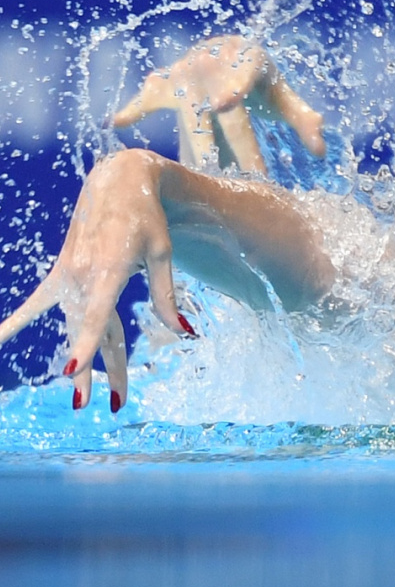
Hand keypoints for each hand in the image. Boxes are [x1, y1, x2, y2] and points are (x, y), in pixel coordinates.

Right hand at [0, 150, 193, 411]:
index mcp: (110, 270)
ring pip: (77, 326)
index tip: (72, 371)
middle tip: (119, 406)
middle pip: (95, 332)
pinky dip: (13, 324)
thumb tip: (185, 333)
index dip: (84, 345)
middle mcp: (82, 276)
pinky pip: (35, 304)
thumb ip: (167, 297)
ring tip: (90, 399)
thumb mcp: (164, 254)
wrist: (118, 180)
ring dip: (84, 360)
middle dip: (104, 371)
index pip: (96, 315)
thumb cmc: (148, 218)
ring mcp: (68, 275)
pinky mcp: (62, 272)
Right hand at [112, 36, 324, 173]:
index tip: (225, 103)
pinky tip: (118, 122)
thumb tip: (322, 152)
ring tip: (198, 174)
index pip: (242, 78)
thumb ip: (303, 120)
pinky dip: (135, 107)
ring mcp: (185, 72)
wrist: (224, 49)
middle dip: (222, 144)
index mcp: (247, 60)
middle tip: (235, 178)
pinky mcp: (165, 82)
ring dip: (192, 145)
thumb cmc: (260, 82)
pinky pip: (148, 97)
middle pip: (214, 110)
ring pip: (185, 113)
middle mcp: (212, 63)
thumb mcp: (282, 95)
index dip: (234, 88)